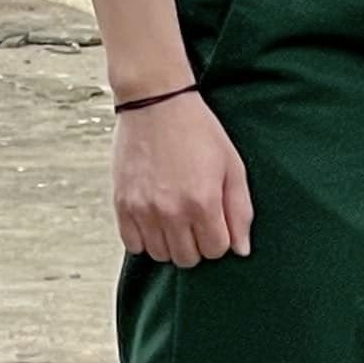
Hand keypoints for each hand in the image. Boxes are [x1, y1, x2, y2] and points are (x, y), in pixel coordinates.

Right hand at [113, 90, 252, 266]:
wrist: (157, 104)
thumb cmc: (199, 131)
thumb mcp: (231, 164)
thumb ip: (240, 210)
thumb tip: (241, 250)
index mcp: (203, 201)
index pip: (216, 250)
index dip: (221, 238)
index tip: (218, 220)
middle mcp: (171, 212)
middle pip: (187, 258)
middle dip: (198, 244)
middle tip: (198, 217)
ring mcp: (143, 211)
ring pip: (160, 255)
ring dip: (172, 242)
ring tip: (177, 215)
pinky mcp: (122, 206)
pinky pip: (133, 246)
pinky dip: (146, 239)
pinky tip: (156, 217)